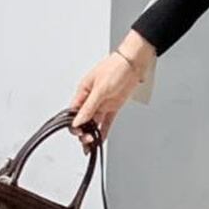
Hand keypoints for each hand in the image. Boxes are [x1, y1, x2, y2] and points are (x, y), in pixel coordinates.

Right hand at [69, 31, 155, 152]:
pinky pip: (107, 121)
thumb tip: (78, 120)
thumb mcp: (100, 88)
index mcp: (84, 91)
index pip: (74, 111)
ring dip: (92, 133)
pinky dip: (104, 130)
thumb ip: (89, 106)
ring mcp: (103, 103)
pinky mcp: (113, 106)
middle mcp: (92, 99)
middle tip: (87, 140)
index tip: (78, 132)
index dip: (74, 123)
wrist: (134, 64)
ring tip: (92, 144)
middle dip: (83, 131)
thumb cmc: (116, 68)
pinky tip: (101, 139)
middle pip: (84, 119)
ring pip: (94, 122)